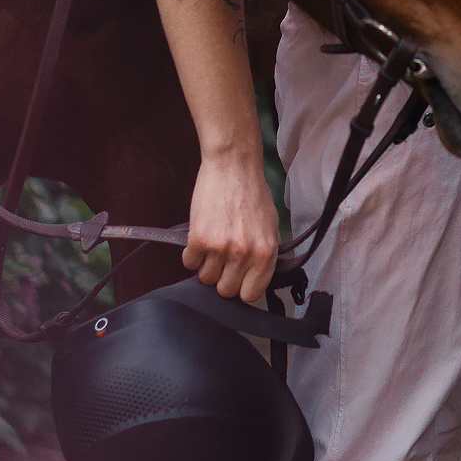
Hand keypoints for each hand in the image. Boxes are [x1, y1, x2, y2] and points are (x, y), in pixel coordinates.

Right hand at [182, 147, 280, 303]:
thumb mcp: (271, 227)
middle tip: (223, 258)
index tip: (237, 279)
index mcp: (266, 253)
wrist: (233, 165)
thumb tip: (254, 279)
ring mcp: (220, 248)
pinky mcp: (198, 239)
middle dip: (222, 277)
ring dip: (206, 265)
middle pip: (225, 291)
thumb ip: (264, 256)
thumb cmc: (252, 193)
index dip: (241, 287)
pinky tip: (201, 236)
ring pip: (205, 278)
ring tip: (213, 242)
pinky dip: (192, 253)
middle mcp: (244, 254)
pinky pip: (189, 263)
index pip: (250, 294)